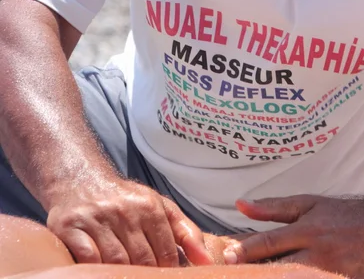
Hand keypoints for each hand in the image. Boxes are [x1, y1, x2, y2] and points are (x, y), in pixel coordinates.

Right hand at [46, 176, 212, 267]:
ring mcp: (97, 218)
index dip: (167, 272)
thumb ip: (186, 232)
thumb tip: (208, 262)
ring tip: (127, 277)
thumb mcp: (158, 206)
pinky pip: (88, 258)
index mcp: (148, 206)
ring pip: (116, 262)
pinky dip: (96, 269)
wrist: (80, 178)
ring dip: (122, 274)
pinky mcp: (71, 227)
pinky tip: (101, 272)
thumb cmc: (124, 199)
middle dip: (146, 276)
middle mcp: (124, 210)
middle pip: (142, 260)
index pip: (166, 251)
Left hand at [222, 193, 363, 277]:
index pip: (270, 242)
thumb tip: (240, 205)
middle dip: (255, 272)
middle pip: (279, 268)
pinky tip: (281, 278)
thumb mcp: (307, 204)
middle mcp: (317, 254)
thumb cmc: (340, 215)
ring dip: (273, 277)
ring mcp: (329, 274)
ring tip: (254, 276)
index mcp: (306, 230)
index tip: (227, 255)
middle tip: (232, 272)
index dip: (246, 250)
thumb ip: (273, 208)